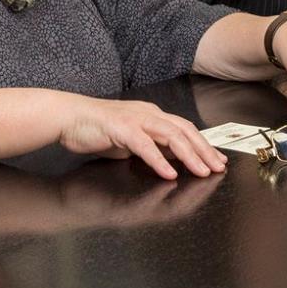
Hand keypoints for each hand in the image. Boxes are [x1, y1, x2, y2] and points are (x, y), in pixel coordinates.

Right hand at [55, 96, 227, 179]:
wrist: (68, 117)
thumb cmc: (95, 129)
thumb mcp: (130, 140)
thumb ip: (151, 146)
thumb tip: (171, 158)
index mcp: (151, 115)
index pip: (184, 129)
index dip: (203, 144)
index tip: (217, 160)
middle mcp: (148, 114)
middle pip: (184, 130)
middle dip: (204, 150)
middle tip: (218, 167)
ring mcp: (135, 120)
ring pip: (170, 135)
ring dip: (189, 155)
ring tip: (201, 171)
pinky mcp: (121, 128)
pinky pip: (145, 145)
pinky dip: (159, 160)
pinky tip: (169, 173)